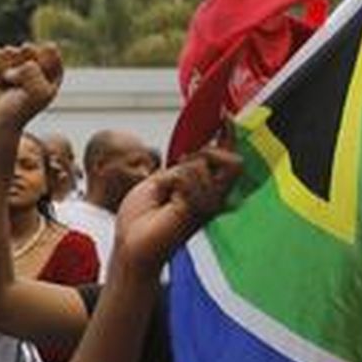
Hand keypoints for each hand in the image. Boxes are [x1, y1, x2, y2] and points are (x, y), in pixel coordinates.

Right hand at [0, 43, 62, 135]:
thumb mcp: (37, 93)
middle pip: (28, 49)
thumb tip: (8, 53)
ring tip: (8, 84)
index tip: (35, 83)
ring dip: (7, 71)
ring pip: (10, 50)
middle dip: (21, 68)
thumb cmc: (21, 109)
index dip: (39, 66)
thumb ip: (31, 69)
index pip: (49, 50)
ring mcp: (17, 60)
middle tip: (19, 85)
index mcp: (53, 68)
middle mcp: (36, 61)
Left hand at [111, 147, 240, 278]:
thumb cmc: (142, 218)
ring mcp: (212, 204)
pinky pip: (193, 175)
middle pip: (231, 159)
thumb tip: (202, 146)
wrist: (131, 243)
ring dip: (180, 172)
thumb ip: (185, 166)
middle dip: (203, 154)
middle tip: (177, 170)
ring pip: (206, 164)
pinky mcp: (203, 208)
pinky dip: (176, 180)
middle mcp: (215, 197)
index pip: (228, 157)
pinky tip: (168, 200)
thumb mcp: (161, 180)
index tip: (225, 117)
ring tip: (168, 193)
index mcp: (206, 189)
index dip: (230, 136)